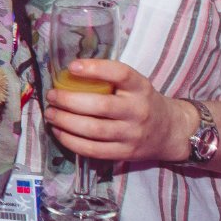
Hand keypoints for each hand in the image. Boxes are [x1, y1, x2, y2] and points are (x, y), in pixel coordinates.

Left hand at [43, 58, 191, 162]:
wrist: (170, 131)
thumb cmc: (143, 102)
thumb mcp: (135, 85)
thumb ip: (110, 80)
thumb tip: (68, 72)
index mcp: (141, 88)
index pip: (121, 74)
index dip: (96, 69)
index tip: (72, 66)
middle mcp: (138, 111)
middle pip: (100, 106)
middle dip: (68, 101)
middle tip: (51, 95)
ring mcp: (132, 134)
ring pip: (93, 130)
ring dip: (65, 121)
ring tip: (50, 113)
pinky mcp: (125, 153)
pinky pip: (93, 150)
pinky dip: (70, 141)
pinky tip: (58, 131)